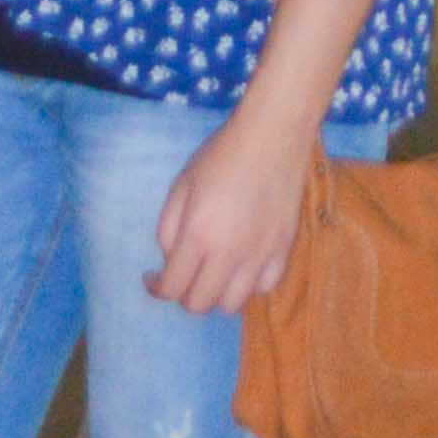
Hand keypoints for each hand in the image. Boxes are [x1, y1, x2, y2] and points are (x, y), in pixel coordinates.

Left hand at [148, 92, 320, 320]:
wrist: (273, 134)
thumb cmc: (222, 154)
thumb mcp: (181, 183)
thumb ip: (167, 228)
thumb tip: (170, 260)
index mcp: (198, 234)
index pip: (172, 288)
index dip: (157, 289)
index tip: (153, 279)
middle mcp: (230, 252)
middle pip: (200, 304)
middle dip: (183, 294)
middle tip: (182, 275)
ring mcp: (261, 254)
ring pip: (232, 304)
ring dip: (216, 294)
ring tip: (213, 271)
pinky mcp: (284, 249)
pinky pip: (264, 288)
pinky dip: (249, 284)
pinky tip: (243, 265)